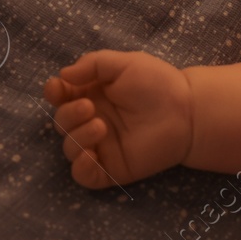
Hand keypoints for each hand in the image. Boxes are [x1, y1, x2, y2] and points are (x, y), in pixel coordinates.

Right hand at [43, 50, 193, 188]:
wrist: (187, 111)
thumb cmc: (158, 83)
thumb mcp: (125, 63)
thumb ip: (92, 64)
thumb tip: (62, 76)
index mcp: (92, 95)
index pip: (60, 97)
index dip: (53, 93)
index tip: (58, 89)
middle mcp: (92, 120)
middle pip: (61, 122)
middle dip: (68, 114)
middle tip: (89, 108)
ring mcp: (101, 146)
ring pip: (70, 149)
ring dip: (76, 138)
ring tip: (101, 127)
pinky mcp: (112, 168)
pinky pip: (84, 176)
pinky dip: (81, 168)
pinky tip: (92, 155)